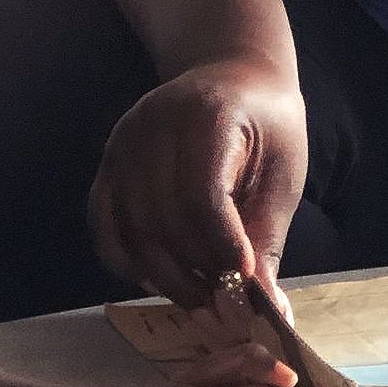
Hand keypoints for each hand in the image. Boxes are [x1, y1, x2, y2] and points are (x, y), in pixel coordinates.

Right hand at [90, 60, 307, 311]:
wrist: (232, 75)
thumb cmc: (267, 123)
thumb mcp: (282, 173)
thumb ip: (267, 239)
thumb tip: (270, 311)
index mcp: (206, 116)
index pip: (201, 195)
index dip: (221, 246)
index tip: (244, 278)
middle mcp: (152, 125)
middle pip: (162, 219)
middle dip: (195, 271)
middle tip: (226, 300)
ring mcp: (123, 142)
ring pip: (131, 230)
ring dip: (164, 276)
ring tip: (201, 293)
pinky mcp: (108, 161)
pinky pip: (104, 226)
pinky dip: (129, 262)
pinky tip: (162, 276)